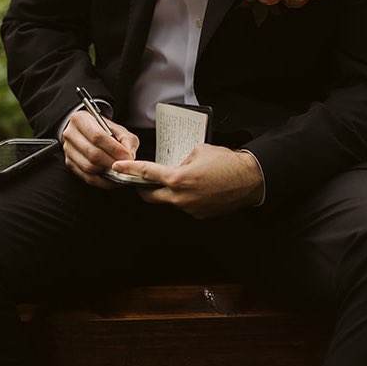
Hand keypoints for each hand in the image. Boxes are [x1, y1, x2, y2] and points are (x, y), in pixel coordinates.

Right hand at [62, 111, 139, 189]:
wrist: (88, 131)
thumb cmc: (104, 130)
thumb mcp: (118, 129)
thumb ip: (126, 140)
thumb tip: (129, 157)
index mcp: (80, 119)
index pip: (97, 136)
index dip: (114, 149)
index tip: (127, 156)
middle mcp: (70, 134)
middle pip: (92, 153)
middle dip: (111, 162)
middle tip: (125, 166)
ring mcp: (68, 150)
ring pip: (89, 166)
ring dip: (107, 171)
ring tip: (119, 171)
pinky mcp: (70, 163)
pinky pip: (87, 177)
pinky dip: (102, 181)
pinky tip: (112, 178)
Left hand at [109, 145, 263, 218]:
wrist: (249, 180)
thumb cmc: (226, 163)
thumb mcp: (198, 150)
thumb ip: (179, 160)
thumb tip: (173, 166)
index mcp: (178, 178)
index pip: (146, 174)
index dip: (129, 170)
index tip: (117, 168)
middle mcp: (180, 197)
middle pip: (149, 196)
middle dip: (143, 187)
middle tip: (141, 179)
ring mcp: (189, 208)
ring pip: (167, 201)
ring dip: (167, 192)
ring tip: (181, 179)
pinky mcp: (198, 215)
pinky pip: (183, 206)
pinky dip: (183, 197)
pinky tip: (195, 188)